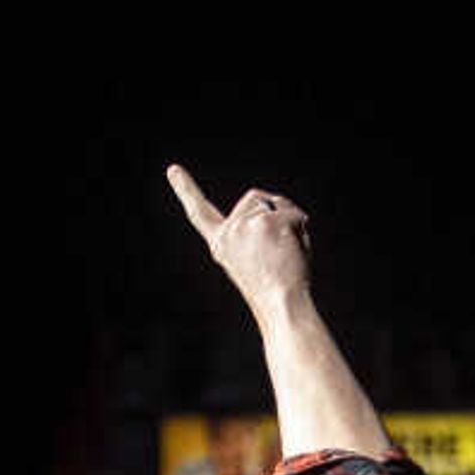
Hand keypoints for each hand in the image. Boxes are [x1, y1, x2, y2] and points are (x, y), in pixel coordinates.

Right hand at [167, 167, 311, 308]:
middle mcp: (227, 232)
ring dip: (289, 222)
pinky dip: (301, 227)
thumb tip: (276, 204)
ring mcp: (244, 225)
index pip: (201, 213)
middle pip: (255, 198)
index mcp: (220, 244)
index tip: (172, 169)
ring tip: (286, 255)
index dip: (186, 189)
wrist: (282, 305)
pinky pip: (292, 212)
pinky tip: (293, 251)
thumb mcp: (256, 260)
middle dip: (273, 214)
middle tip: (279, 252)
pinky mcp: (264, 223)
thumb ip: (254, 233)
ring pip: (276, 202)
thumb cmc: (277, 291)